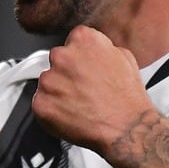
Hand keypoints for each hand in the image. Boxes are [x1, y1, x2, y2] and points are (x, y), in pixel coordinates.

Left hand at [32, 26, 156, 157]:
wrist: (126, 127)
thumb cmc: (127, 98)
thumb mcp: (125, 58)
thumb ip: (103, 49)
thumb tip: (95, 52)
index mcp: (83, 39)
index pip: (72, 41)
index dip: (80, 58)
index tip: (84, 68)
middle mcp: (62, 56)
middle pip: (57, 60)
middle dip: (67, 74)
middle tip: (83, 89)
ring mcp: (49, 80)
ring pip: (48, 83)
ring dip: (58, 92)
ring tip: (79, 104)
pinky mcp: (41, 103)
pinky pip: (41, 104)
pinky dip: (52, 111)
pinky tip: (71, 115)